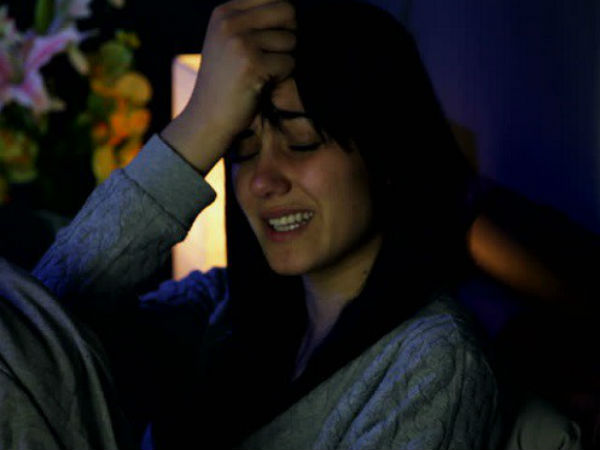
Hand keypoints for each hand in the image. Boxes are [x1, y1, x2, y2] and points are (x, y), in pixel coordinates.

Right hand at [162, 0, 296, 172]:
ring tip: (260, 74)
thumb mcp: (229, 41)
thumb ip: (253, 22)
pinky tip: (260, 85)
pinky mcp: (252, 64)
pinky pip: (289, 63)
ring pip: (290, 40)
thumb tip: (293, 13)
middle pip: (287, 12)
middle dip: (288, 35)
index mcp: (225, 12)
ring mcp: (240, 42)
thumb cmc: (225, 83)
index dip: (282, 21)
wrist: (207, 118)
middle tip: (273, 56)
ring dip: (284, 60)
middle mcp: (230, 22)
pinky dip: (281, 78)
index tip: (269, 42)